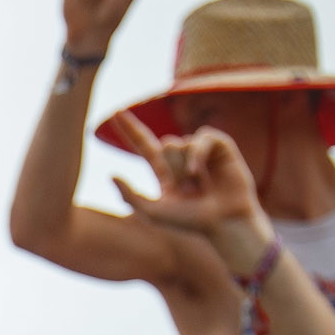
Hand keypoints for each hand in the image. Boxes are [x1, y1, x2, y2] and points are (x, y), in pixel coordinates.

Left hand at [112, 117, 276, 274]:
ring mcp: (201, 151)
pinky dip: (198, 154)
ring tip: (200, 186)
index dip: (131, 128)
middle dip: (174, 169)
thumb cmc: (190, 221)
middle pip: (166, 144)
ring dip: (185, 167)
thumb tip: (111, 175)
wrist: (222, 222)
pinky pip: (202, 137)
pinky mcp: (220, 146)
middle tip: (188, 191)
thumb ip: (128, 196)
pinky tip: (200, 171)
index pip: (145, 144)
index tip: (117, 112)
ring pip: (181, 142)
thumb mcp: (152, 213)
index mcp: (165, 171)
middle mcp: (182, 158)